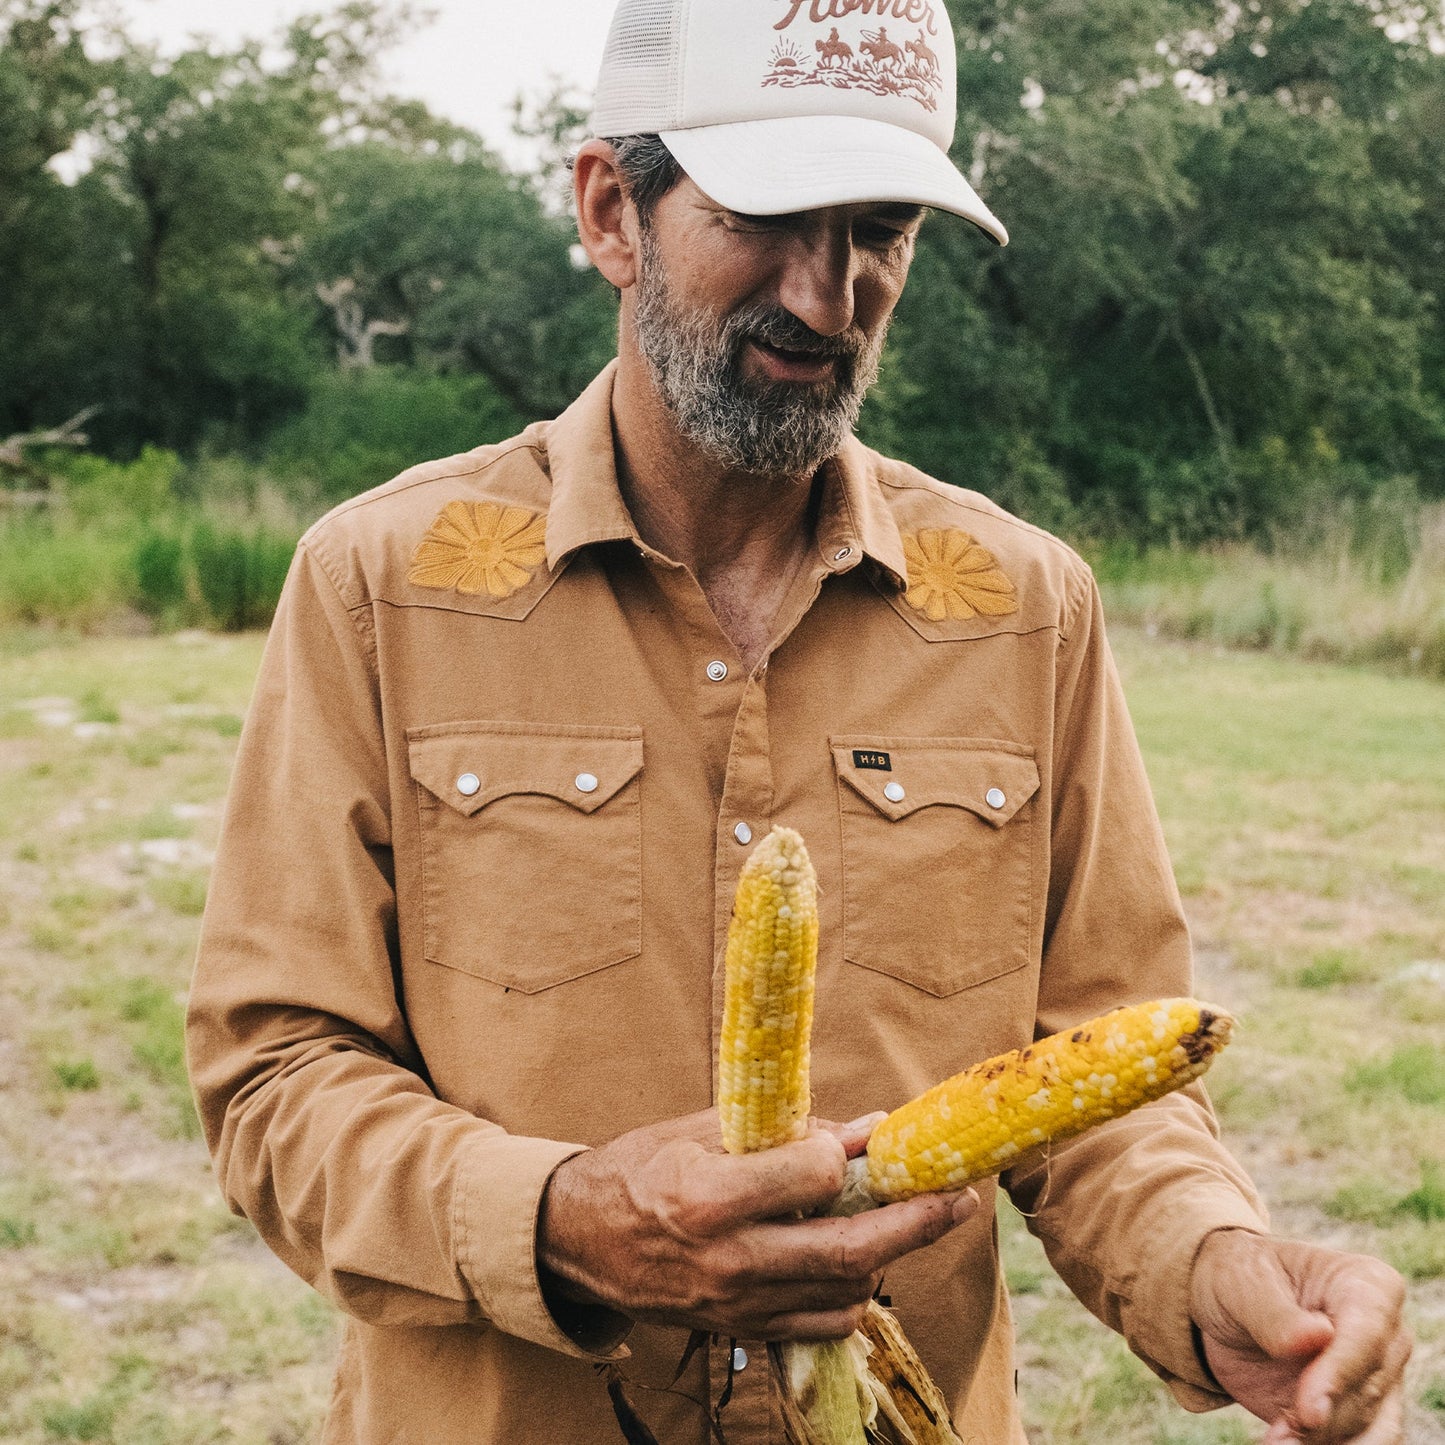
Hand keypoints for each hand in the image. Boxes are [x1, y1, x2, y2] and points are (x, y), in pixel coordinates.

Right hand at [537, 1109, 976, 1340]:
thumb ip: (782, 1131)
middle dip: (918, 1221)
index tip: (854, 1141)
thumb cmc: (638, 1169)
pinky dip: (853, 1294)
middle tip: (959, 1198)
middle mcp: (729, 1259)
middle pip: (851, 1250)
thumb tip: (866, 1127)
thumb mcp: (699, 1129)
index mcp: (710, 1196)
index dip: (845, 1154)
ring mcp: (738, 1304)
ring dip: (888, 1254)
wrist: (577, 1242)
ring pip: (846, 1290)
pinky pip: (824, 1323)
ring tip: (906, 1221)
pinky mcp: (742, 1330)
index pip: (814, 1177)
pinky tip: (857, 1262)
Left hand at [1190, 1230, 1411, 1442]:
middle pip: (1368, 1392)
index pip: (1367, 1336)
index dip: (1339, 1375)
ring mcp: (1379, 1379)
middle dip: (1321, 1421)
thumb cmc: (1240, 1278)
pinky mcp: (1360, 1415)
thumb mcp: (1242, 1283)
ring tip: (1276, 1443)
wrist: (1229, 1305)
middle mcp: (1387, 1336)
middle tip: (1277, 1439)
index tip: (1310, 1412)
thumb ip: (1276, 1315)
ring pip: (1371, 1430)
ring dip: (1321, 1443)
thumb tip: (1318, 1336)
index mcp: (1369, 1285)